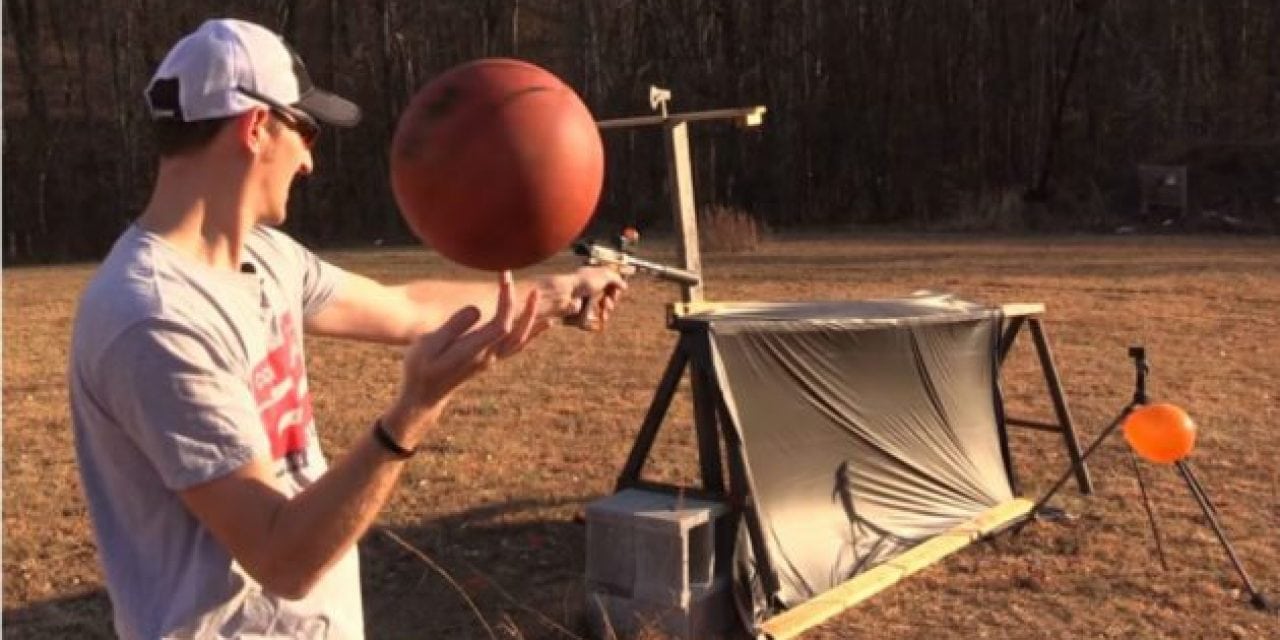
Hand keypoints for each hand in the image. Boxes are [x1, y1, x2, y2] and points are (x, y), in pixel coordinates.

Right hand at [386, 271, 540, 443]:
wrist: (423, 395)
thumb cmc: (421, 368)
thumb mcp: (429, 345)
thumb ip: (453, 327)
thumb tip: (476, 309)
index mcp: (474, 351)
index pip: (501, 324)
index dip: (507, 301)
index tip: (505, 279)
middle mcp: (487, 357)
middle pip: (516, 332)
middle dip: (525, 308)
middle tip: (531, 287)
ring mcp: (490, 360)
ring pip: (520, 341)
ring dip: (531, 319)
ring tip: (537, 298)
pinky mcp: (488, 360)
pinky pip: (516, 346)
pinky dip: (531, 333)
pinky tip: (543, 324)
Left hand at [538, 267, 626, 330]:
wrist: (566, 294)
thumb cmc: (584, 282)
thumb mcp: (604, 275)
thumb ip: (616, 279)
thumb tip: (624, 286)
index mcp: (593, 278)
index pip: (609, 285)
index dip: (615, 289)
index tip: (617, 292)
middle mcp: (590, 289)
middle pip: (607, 298)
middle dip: (611, 301)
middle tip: (607, 302)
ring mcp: (585, 302)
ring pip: (602, 310)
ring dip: (607, 310)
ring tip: (604, 311)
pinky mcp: (581, 314)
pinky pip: (594, 320)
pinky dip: (600, 319)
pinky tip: (602, 319)